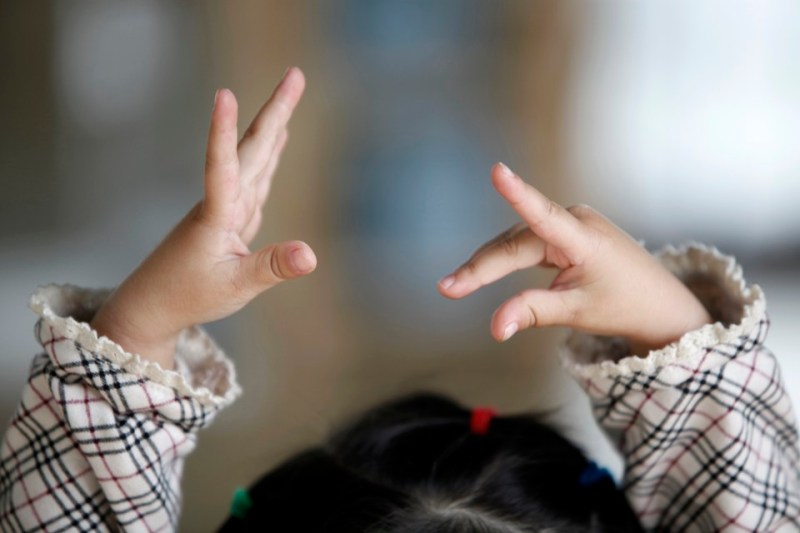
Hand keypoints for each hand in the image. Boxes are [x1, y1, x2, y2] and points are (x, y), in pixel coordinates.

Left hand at [91, 67, 315, 367]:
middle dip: (276, 111)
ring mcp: (226, 206)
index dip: (223, 131)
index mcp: (217, 214)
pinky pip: (256, 177)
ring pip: (255, 158)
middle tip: (296, 74)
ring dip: (273, 125)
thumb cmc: (189, 296)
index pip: (223, 166)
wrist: (153, 306)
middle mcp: (222, 201)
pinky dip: (270, 155)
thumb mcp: (237, 287)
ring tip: (288, 96)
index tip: (224, 93)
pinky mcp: (231, 216)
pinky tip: (277, 141)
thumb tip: (311, 254)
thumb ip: (273, 266)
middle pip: (253, 148)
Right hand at [438, 163, 710, 355]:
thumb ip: (533, 313)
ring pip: (516, 241)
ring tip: (456, 285)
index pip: (544, 215)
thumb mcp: (577, 312)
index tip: (497, 171)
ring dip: (487, 263)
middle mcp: (576, 222)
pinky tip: (481, 271)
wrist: (659, 302)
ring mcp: (571, 224)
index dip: (518, 194)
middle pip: (516, 242)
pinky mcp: (567, 232)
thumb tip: (494, 328)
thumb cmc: (624, 305)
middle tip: (447, 289)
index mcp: (585, 239)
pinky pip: (527, 242)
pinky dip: (504, 258)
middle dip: (481, 266)